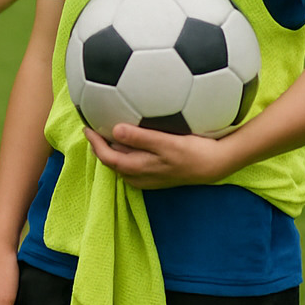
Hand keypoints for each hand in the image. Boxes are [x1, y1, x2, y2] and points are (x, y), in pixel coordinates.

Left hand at [85, 124, 235, 188]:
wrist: (218, 164)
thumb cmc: (194, 152)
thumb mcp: (167, 143)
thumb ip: (140, 138)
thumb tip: (115, 130)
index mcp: (138, 169)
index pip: (107, 158)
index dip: (94, 144)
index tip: (87, 127)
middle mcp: (140, 176)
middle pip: (112, 162)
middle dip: (100, 146)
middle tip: (94, 127)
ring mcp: (149, 176)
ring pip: (123, 163)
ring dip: (113, 149)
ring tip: (108, 131)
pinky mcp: (158, 173)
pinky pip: (134, 162)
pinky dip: (127, 151)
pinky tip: (132, 138)